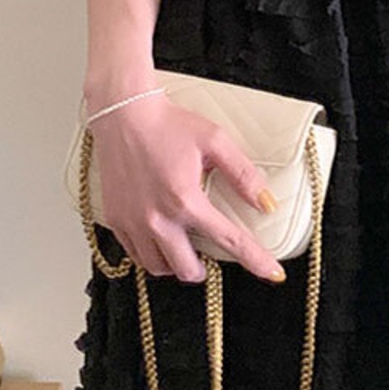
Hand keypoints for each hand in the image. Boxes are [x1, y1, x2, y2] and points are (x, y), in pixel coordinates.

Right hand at [89, 93, 286, 285]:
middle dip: (204, 270)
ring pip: (158, 268)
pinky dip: (151, 255)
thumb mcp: (215, 141)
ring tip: (185, 250)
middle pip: (187, 270)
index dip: (255, 260)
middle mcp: (157, 218)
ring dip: (176, 265)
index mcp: (186, 200)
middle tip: (210, 258)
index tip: (273, 274)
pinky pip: (135, 255)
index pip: (229, 240)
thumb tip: (266, 203)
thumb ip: (243, 174)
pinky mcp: (115, 220)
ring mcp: (132, 222)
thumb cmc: (168, 125)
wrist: (124, 115)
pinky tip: (160, 239)